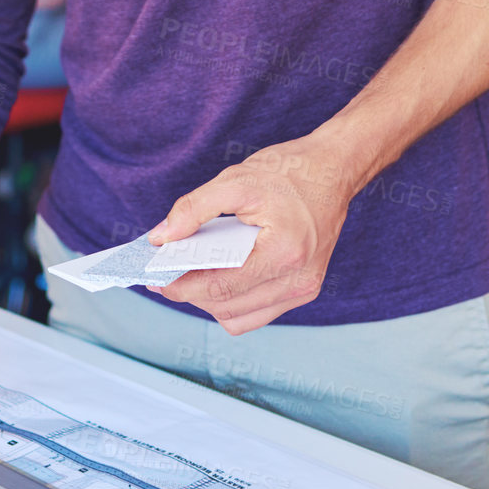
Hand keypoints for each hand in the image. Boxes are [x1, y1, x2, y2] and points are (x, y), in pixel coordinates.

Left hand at [147, 135, 351, 334]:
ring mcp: (304, 291)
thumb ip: (194, 209)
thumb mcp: (236, 179)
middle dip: (190, 293)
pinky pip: (257, 312)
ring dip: (210, 301)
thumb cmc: (290, 172)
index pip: (222, 286)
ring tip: (188, 274)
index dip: (182, 286)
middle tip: (164, 272)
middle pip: (227, 308)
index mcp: (285, 253)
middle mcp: (299, 281)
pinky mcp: (303, 291)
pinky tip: (217, 277)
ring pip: (240, 318)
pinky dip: (232, 301)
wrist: (334, 170)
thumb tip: (160, 237)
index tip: (154, 277)